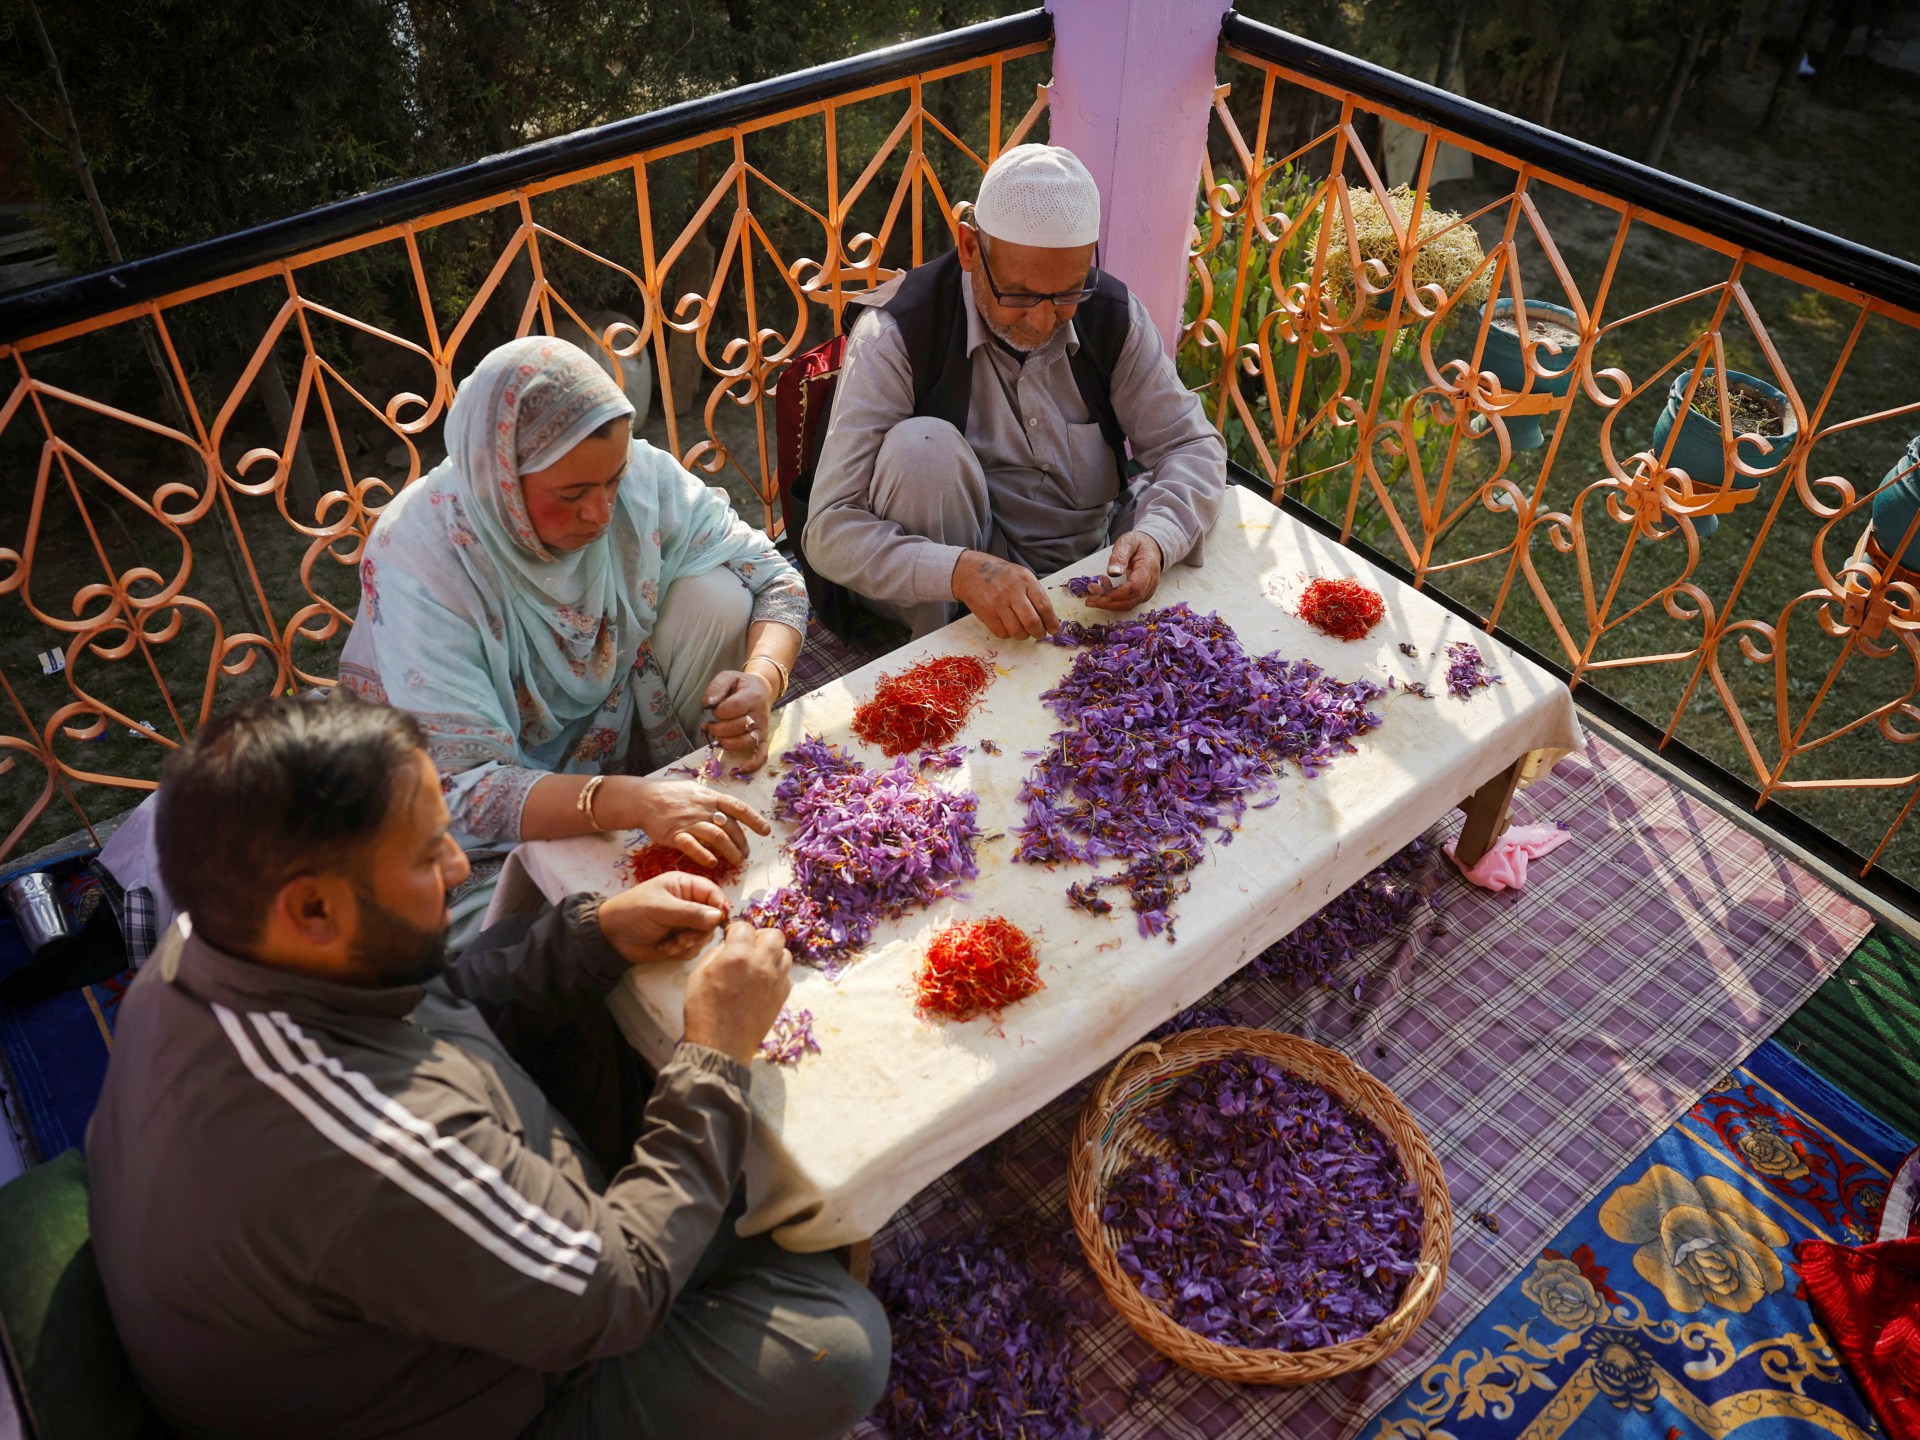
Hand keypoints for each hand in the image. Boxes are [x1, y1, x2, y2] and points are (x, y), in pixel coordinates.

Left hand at [598, 872, 728, 963]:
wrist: (611, 938)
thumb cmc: (632, 913)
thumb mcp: (660, 908)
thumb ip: (690, 912)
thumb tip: (719, 917)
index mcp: (685, 886)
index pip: (713, 893)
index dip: (720, 907)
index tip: (720, 922)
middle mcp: (690, 903)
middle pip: (713, 917)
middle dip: (699, 931)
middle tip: (682, 938)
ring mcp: (686, 923)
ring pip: (705, 935)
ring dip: (689, 943)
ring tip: (669, 944)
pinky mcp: (682, 940)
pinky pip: (695, 948)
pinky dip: (682, 951)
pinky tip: (665, 948)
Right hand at [602, 777, 771, 869]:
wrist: (644, 798)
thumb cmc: (671, 795)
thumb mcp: (696, 790)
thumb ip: (713, 801)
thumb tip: (730, 810)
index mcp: (711, 797)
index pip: (738, 808)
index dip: (754, 819)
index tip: (766, 831)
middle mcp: (703, 809)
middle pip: (730, 827)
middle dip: (741, 843)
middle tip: (745, 855)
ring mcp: (689, 822)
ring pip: (717, 837)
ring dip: (730, 852)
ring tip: (737, 862)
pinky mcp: (675, 835)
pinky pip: (693, 846)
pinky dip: (704, 855)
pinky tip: (713, 864)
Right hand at [682, 919, 792, 1063]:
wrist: (721, 1045)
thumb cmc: (703, 1011)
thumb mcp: (697, 975)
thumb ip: (715, 954)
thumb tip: (728, 947)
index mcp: (738, 955)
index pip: (745, 926)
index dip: (735, 931)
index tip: (730, 938)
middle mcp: (762, 963)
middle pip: (774, 935)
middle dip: (760, 937)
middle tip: (748, 948)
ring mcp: (776, 980)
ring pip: (785, 953)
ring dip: (772, 954)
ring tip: (757, 965)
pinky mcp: (783, 996)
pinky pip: (786, 975)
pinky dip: (777, 973)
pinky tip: (763, 982)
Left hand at [702, 669, 772, 771]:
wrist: (762, 690)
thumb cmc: (741, 685)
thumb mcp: (728, 677)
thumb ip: (716, 687)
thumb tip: (707, 704)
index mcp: (752, 697)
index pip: (729, 709)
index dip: (718, 711)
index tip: (716, 707)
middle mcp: (759, 715)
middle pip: (735, 727)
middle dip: (718, 727)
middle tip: (713, 723)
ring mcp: (762, 730)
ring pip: (744, 742)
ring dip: (727, 742)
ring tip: (719, 735)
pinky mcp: (763, 740)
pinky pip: (761, 755)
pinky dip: (752, 764)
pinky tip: (740, 769)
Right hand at [951, 549, 1057, 638]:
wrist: (969, 572)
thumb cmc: (1000, 575)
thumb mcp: (1021, 575)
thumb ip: (1034, 593)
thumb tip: (1049, 618)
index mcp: (1025, 580)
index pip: (1044, 605)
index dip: (1052, 621)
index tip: (1054, 629)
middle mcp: (1012, 592)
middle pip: (1032, 621)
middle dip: (1039, 632)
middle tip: (1040, 634)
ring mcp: (998, 604)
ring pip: (1017, 631)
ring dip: (1024, 636)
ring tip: (1024, 631)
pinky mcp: (986, 614)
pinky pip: (1003, 633)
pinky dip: (1008, 634)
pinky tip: (1008, 626)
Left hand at [1082, 531, 1163, 610]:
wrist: (1150, 547)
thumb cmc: (1138, 544)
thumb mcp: (1127, 543)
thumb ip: (1120, 556)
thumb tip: (1113, 572)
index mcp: (1148, 569)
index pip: (1135, 588)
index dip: (1117, 594)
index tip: (1100, 595)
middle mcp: (1150, 584)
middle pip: (1131, 600)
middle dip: (1108, 602)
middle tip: (1090, 598)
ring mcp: (1147, 591)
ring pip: (1128, 604)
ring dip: (1108, 602)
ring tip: (1094, 589)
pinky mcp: (1141, 595)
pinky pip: (1127, 603)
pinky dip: (1112, 600)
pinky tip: (1103, 588)